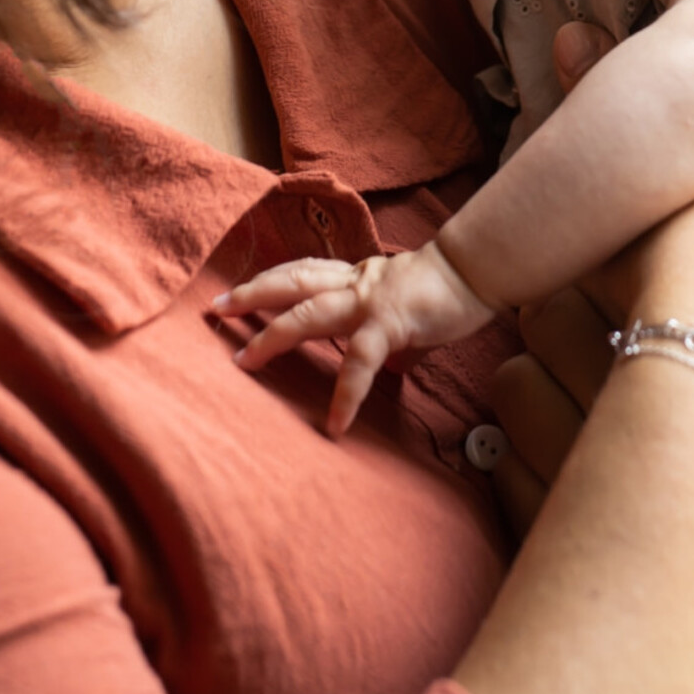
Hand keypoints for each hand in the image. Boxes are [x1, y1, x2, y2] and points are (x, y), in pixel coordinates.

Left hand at [215, 240, 495, 435]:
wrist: (477, 269)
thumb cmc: (448, 288)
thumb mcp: (407, 310)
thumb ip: (393, 336)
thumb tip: (395, 365)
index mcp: (357, 278)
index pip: (304, 273)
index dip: (270, 280)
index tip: (238, 293)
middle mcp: (354, 283)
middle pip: (292, 282)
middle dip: (251, 294)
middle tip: (215, 309)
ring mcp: (368, 301)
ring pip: (308, 312)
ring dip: (272, 334)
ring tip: (243, 359)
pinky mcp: (390, 324)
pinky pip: (359, 361)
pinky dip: (345, 393)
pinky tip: (335, 423)